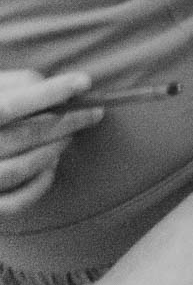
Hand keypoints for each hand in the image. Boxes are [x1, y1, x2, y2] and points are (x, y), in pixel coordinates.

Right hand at [0, 71, 101, 216]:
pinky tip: (52, 165)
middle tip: (92, 112)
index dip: (48, 93)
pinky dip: (39, 184)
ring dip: (54, 150)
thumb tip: (47, 83)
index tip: (84, 82)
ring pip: (20, 169)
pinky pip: (14, 202)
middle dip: (65, 122)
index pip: (8, 106)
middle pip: (22, 137)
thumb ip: (10, 84)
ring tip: (70, 135)